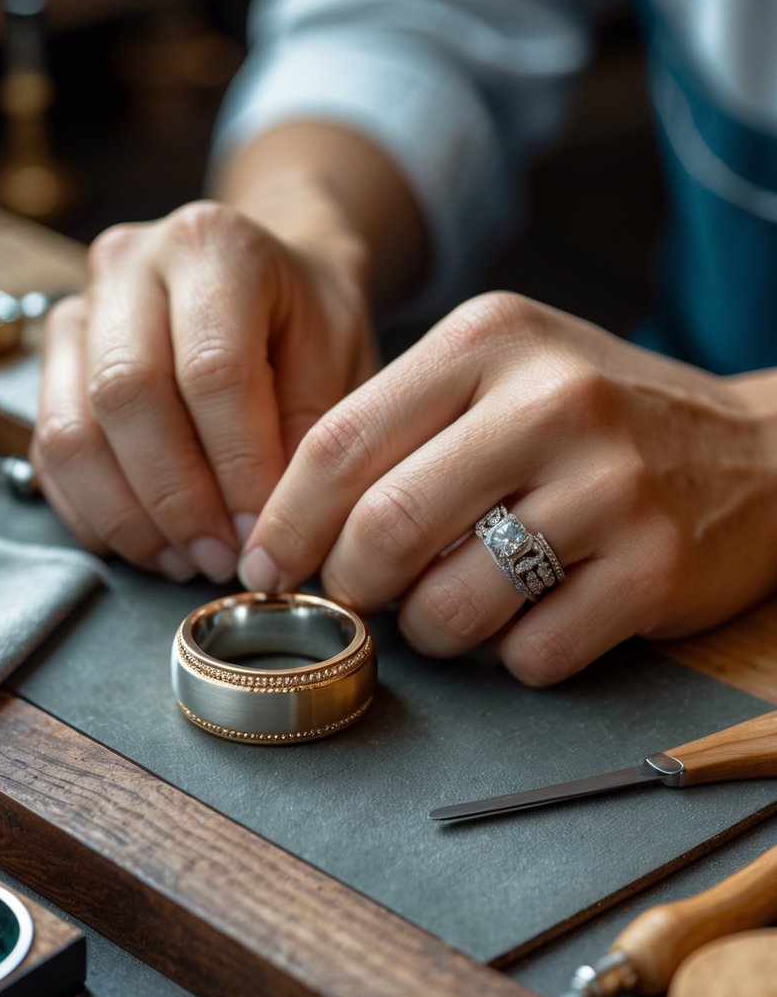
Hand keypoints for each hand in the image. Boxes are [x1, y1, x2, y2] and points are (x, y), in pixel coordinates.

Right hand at [31, 197, 377, 580]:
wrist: (267, 283)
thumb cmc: (308, 324)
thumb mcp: (341, 361)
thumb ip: (308, 435)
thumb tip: (265, 531)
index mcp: (213, 246)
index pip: (213, 370)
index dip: (237, 466)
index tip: (262, 532)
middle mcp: (130, 263)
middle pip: (127, 394)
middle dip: (176, 499)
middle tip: (220, 558)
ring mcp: (80, 310)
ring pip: (73, 429)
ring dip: (129, 516)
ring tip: (185, 561)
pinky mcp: (54, 361)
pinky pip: (51, 451)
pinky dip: (94, 513)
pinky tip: (147, 545)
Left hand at [237, 292, 776, 683]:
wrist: (758, 455)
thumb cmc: (596, 422)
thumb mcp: (501, 376)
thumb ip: (401, 429)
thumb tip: (292, 527)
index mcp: (490, 340)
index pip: (341, 440)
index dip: (287, 521)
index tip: (268, 565)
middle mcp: (551, 401)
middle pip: (384, 529)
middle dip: (352, 586)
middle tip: (359, 597)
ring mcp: (609, 485)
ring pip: (451, 606)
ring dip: (430, 631)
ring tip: (452, 609)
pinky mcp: (652, 568)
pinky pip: (529, 655)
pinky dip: (509, 657)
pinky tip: (534, 618)